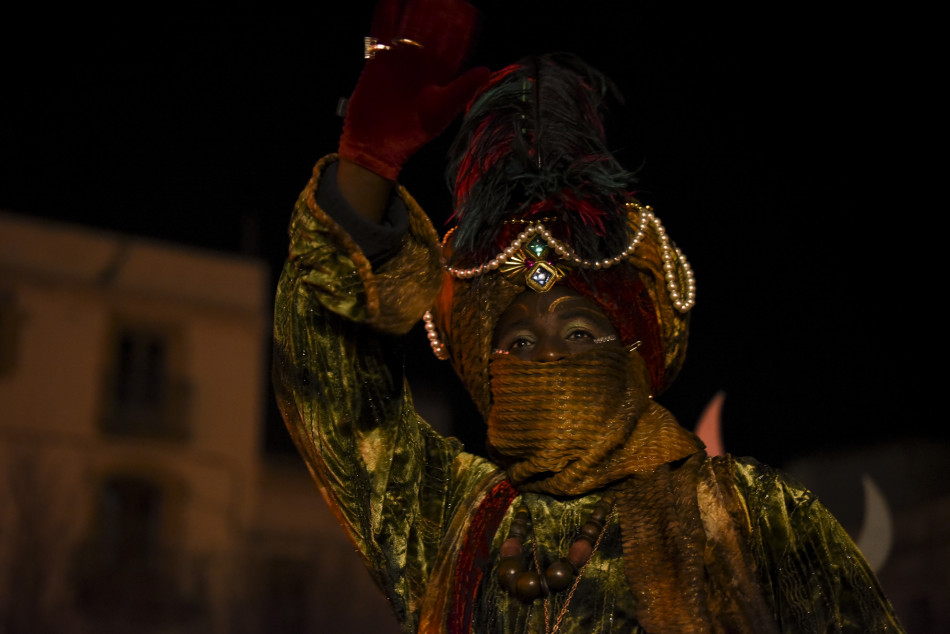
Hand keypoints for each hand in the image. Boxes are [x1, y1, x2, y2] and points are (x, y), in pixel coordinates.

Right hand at [338, 0, 490, 181]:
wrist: (375, 144)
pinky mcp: (379, 61)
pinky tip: (390, 0)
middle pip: (431, 29)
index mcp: (440, 75)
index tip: (466, 8)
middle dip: (437, 11)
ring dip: (413, 8)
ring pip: (408, 26)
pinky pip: (383, 33)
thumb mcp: (439, 110)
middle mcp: (422, 64)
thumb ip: (462, 89)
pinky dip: (386, 15)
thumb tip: (487, 70)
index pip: (454, 44)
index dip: (459, 26)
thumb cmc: (411, 134)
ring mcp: (400, 61)